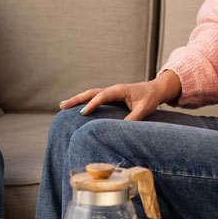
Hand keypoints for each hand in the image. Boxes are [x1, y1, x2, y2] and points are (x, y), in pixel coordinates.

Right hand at [60, 70, 181, 120]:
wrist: (155, 90)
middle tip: (62, 105)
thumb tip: (121, 129)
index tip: (82, 113)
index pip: (102, 96)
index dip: (92, 104)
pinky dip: (85, 101)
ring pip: (91, 94)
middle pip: (91, 92)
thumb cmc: (150, 98)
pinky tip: (77, 107)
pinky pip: (95, 97)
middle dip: (76, 99)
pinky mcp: (111, 96)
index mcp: (119, 90)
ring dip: (78, 99)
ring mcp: (111, 92)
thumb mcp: (144, 109)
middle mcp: (113, 89)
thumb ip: (133, 118)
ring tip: (63, 105)